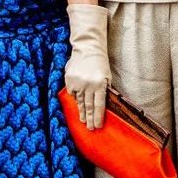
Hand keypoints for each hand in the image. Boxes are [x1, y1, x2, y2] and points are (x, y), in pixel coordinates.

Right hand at [65, 4, 110, 130]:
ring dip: (82, 112)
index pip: (99, 105)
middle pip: (89, 106)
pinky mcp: (69, 80)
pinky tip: (78, 106)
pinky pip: (72, 93)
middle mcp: (88, 85)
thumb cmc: (100, 63)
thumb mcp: (107, 76)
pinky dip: (76, 99)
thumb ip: (105, 90)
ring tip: (84, 121)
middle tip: (90, 129)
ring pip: (79, 102)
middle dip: (90, 119)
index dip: (98, 117)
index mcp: (100, 84)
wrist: (87, 48)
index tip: (98, 126)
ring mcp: (77, 83)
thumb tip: (102, 106)